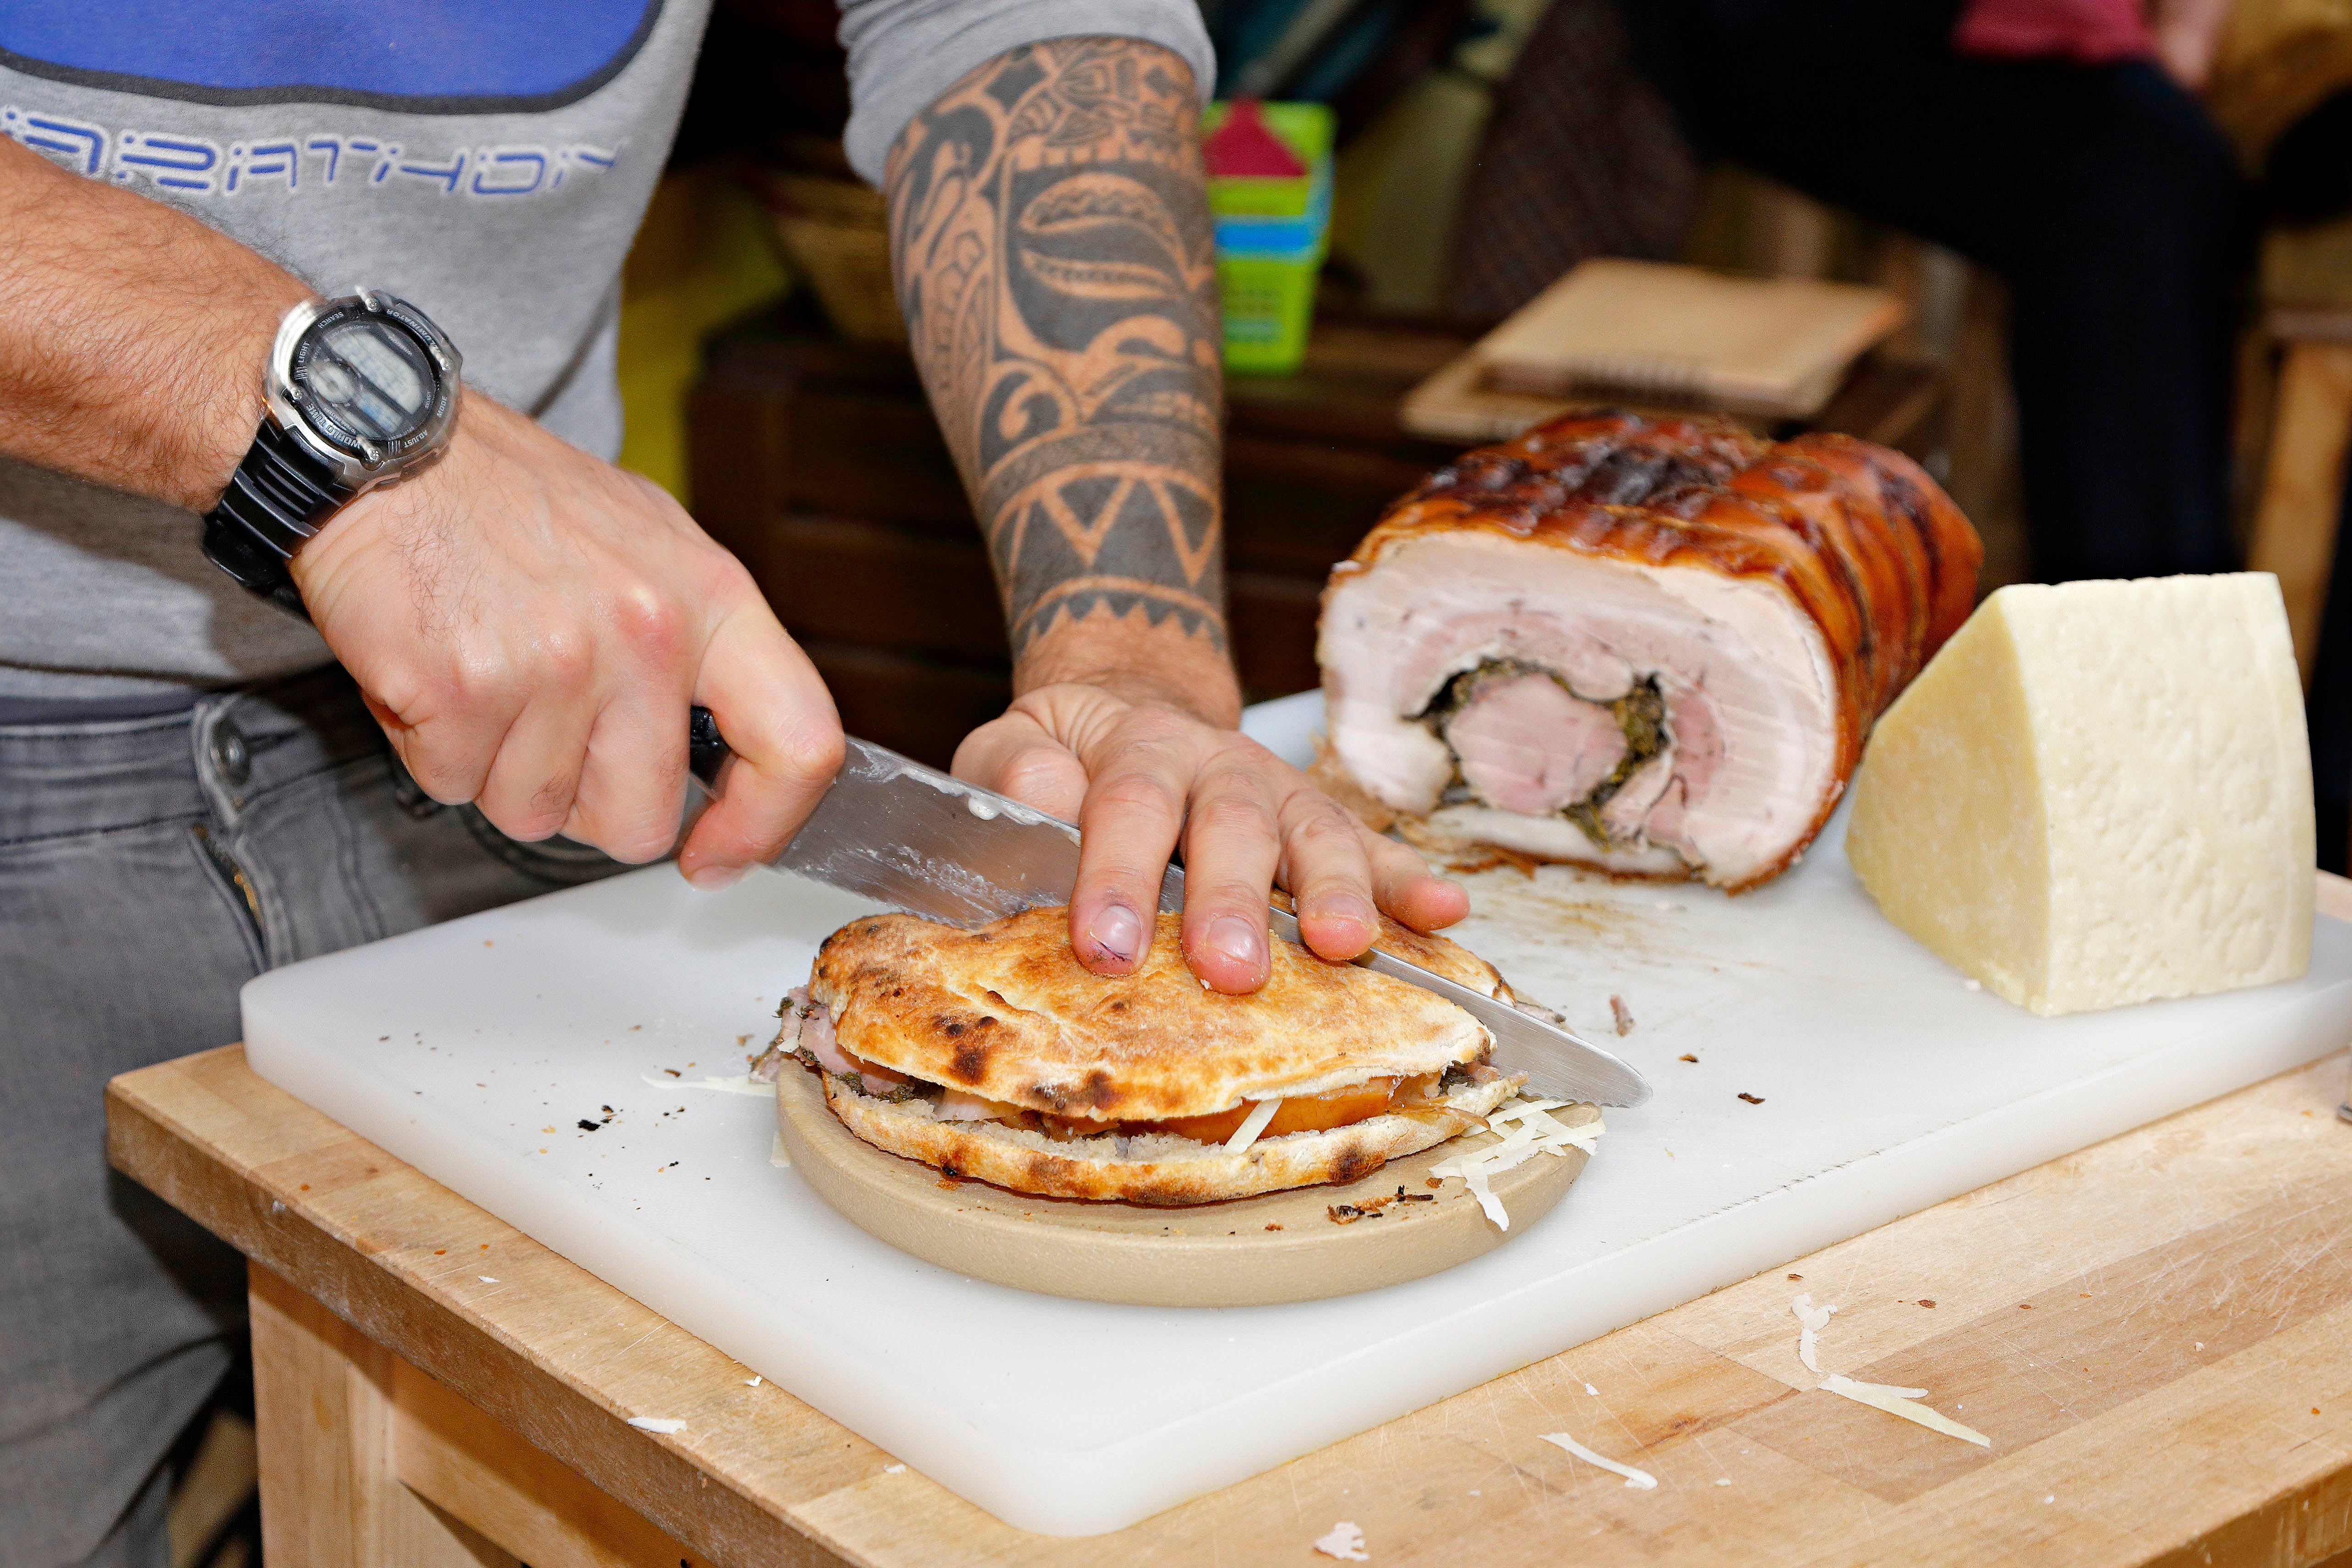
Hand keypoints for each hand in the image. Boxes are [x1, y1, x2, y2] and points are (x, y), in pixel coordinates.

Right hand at [289, 395, 843, 878]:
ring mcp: (553, 664)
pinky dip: (434, 746)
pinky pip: (453, 783)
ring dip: (500, 768)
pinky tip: (438, 670)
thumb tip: (729, 759)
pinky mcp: (458, 688)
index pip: (800, 742)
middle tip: (548, 730)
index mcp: (709, 598)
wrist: (387, 444)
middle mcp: (645, 634)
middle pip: (641, 819)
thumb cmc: (514, 498)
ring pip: (535, 812)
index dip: (766, 824)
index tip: (719, 854)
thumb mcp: (651, 545)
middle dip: (587, 804)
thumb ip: (700, 652)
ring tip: (486, 674)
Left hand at [953, 682, 1470, 993]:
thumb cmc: (1063, 759)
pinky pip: (1377, 849)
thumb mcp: (1010, 744)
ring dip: (1334, 891)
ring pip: (1316, 834)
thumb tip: (1043, 798)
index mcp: (1138, 748)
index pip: (1127, 808)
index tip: (1107, 949)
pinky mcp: (1321, 825)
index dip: (1117, 878)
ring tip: (1345, 946)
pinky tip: (1445, 913)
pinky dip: (1411, 881)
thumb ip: (1012, 771)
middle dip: (1235, 900)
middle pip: (1233, 825)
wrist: (1130, 712)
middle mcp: (1220, 767)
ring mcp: (1281, 796)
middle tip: (1231, 970)